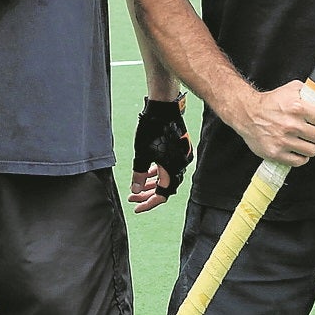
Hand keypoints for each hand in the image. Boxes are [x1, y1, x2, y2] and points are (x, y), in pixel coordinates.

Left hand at [129, 93, 193, 212]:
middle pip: (165, 188)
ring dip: (152, 183)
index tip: (136, 207)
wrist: (163, 108)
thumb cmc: (152, 130)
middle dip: (148, 194)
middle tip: (133, 197)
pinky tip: (148, 171)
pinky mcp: (179, 148)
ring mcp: (181, 156)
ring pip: (167, 177)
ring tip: (137, 186)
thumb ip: (139, 176)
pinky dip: (158, 171)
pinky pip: (169, 166)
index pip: (161, 196)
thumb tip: (136, 191)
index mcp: (173, 170)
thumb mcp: (141, 155)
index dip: (148, 203)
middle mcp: (181, 165)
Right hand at [233, 79, 314, 166]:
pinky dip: (299, 157)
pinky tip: (294, 149)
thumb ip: (313, 97)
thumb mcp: (292, 90)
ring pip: (312, 151)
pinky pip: (299, 161)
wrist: (246, 113)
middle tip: (309, 131)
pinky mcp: (276, 153)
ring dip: (309, 146)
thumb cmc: (270, 102)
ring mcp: (283, 140)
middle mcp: (291, 124)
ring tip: (301, 140)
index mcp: (297, 107)